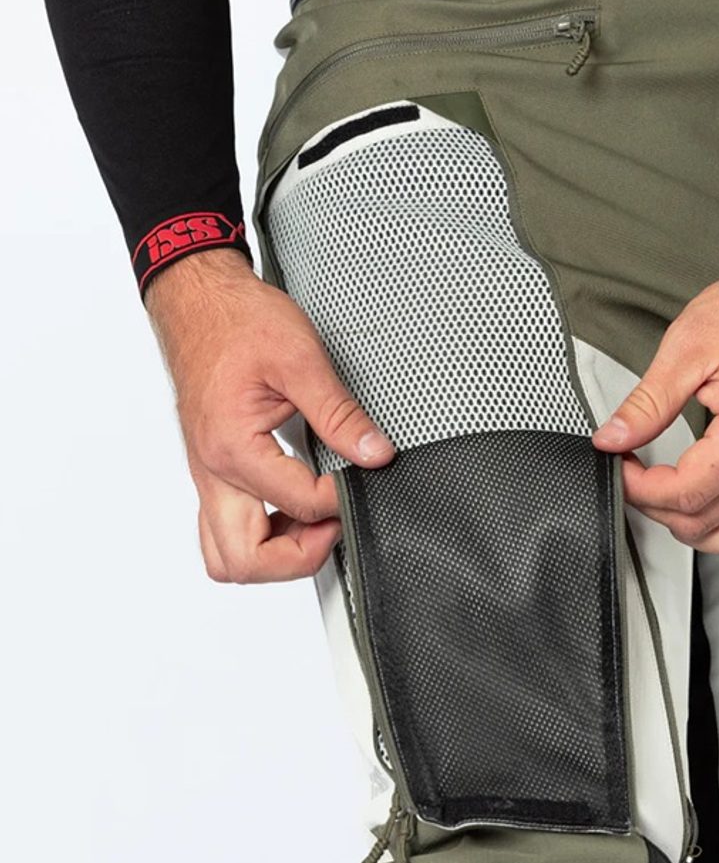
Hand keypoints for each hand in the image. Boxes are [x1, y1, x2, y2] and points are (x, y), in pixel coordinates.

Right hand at [145, 249, 393, 582]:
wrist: (199, 302)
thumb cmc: (239, 323)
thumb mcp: (301, 359)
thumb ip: (340, 414)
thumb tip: (374, 453)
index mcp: (233, 447)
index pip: (298, 504)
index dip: (341, 499)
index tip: (363, 474)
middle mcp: (213, 472)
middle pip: (243, 561)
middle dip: (298, 557)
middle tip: (334, 526)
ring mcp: (208, 476)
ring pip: (226, 555)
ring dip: (273, 555)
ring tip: (314, 523)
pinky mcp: (212, 472)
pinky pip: (224, 530)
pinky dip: (259, 536)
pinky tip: (291, 510)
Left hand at [592, 214, 718, 558]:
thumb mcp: (686, 347)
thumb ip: (646, 403)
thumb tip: (611, 438)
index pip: (686, 494)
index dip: (639, 488)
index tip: (621, 462)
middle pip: (707, 523)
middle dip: (657, 505)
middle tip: (635, 470)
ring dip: (695, 527)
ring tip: (668, 491)